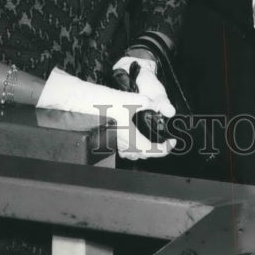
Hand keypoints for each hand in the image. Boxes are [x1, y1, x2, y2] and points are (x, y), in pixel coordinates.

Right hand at [37, 67, 175, 160]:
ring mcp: (114, 143)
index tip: (172, 142)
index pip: (153, 151)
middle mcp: (123, 144)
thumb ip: (146, 102)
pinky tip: (135, 138)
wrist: (82, 101)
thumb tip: (157, 105)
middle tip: (165, 142)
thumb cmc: (102, 102)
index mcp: (131, 138)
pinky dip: (133, 148)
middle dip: (157, 150)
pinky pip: (124, 149)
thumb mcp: (129, 99)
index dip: (166, 149)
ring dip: (145, 150)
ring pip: (134, 154)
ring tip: (153, 141)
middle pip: (145, 155)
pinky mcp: (108, 139)